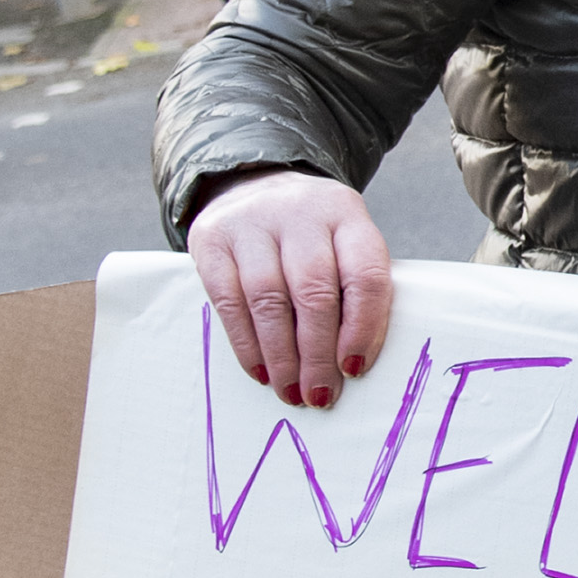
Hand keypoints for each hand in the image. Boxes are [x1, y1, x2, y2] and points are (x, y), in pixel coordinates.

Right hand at [188, 168, 390, 409]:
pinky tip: (261, 371)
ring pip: (269, 300)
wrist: (252, 182)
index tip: (355, 369)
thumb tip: (351, 365)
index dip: (363, 327)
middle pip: (314, 291)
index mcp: (345, 213)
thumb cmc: (310, 233)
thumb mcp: (341, 242)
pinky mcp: (212, 239)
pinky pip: (229, 301)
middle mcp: (300, 211)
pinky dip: (247, 345)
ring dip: (282, 357)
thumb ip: (352, 289)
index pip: (365, 274)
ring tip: (291, 391)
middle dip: (318, 354)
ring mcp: (252, 221)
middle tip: (320, 395)